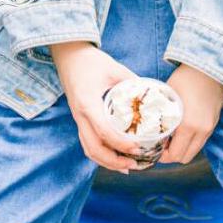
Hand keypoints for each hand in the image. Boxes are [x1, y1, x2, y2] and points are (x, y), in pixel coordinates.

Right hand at [50, 41, 146, 173]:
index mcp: (88, 102)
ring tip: (127, 167)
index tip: (137, 148)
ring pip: (89, 149)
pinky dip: (101, 154)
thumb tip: (154, 96)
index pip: (104, 131)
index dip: (121, 144)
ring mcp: (78, 119)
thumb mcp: (115, 68)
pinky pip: (87, 143)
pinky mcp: (79, 119)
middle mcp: (80, 115)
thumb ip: (133, 82)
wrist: (69, 56)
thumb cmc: (91, 61)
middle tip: (134, 164)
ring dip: (107, 162)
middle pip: (94, 148)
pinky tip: (115, 157)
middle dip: (114, 161)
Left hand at [157, 64, 222, 164]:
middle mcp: (202, 131)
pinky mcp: (214, 123)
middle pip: (185, 158)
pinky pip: (201, 141)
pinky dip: (191, 141)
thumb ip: (160, 115)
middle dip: (171, 155)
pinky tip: (182, 130)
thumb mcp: (168, 96)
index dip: (162, 156)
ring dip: (182, 148)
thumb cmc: (185, 78)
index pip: (175, 155)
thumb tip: (148, 128)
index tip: (154, 147)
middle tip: (161, 143)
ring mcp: (210, 128)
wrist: (210, 67)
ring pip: (194, 151)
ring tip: (171, 137)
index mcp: (188, 125)